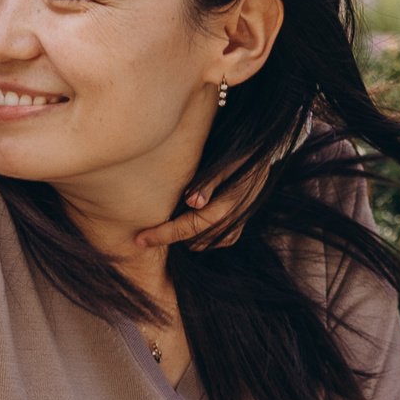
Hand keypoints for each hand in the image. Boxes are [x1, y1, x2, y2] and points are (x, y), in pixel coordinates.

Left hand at [134, 147, 275, 251]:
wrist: (260, 158)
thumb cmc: (237, 156)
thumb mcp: (224, 162)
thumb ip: (209, 182)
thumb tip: (193, 202)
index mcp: (227, 206)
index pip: (189, 227)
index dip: (163, 234)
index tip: (140, 240)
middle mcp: (232, 223)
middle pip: (192, 240)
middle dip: (172, 233)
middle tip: (156, 217)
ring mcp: (235, 229)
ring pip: (200, 243)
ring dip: (185, 233)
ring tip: (176, 210)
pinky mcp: (235, 231)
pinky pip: (209, 240)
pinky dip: (197, 232)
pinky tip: (191, 212)